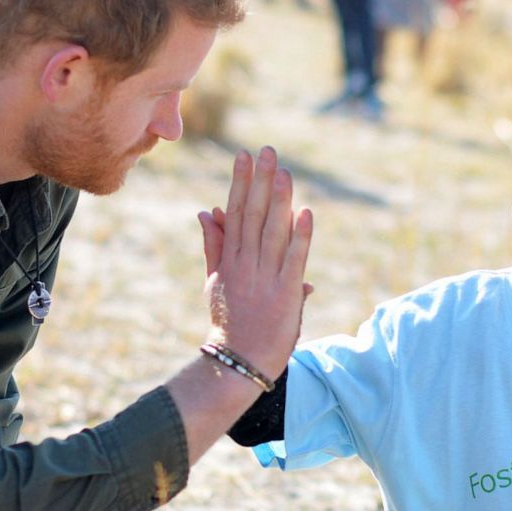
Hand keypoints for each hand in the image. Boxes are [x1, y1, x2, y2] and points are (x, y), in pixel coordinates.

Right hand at [197, 146, 312, 382]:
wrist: (238, 359)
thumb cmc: (229, 321)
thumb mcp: (215, 280)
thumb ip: (213, 245)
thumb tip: (206, 212)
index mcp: (230, 259)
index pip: (235, 211)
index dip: (241, 182)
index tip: (244, 156)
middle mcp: (246, 263)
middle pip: (253, 214)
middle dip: (260, 180)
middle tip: (267, 151)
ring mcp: (265, 276)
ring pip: (273, 230)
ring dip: (279, 199)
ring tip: (283, 171)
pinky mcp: (285, 291)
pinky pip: (294, 257)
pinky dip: (300, 235)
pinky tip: (305, 212)